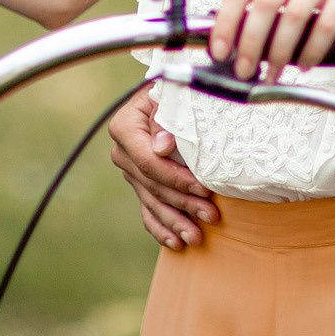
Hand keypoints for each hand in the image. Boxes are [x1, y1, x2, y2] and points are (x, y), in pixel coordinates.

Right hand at [107, 89, 218, 249]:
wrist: (173, 93)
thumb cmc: (179, 91)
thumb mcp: (173, 94)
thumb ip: (165, 117)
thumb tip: (162, 146)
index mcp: (125, 127)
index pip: (148, 162)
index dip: (176, 178)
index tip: (203, 188)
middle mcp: (122, 152)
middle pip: (153, 185)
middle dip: (183, 203)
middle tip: (212, 215)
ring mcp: (129, 171)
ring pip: (152, 202)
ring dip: (176, 222)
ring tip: (198, 238)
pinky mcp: (139, 185)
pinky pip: (147, 212)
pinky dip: (162, 229)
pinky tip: (177, 244)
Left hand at [192, 0, 334, 81]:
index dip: (226, 23)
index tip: (219, 51)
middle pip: (265, 5)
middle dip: (251, 44)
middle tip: (245, 71)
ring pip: (295, 16)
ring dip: (280, 52)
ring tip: (273, 73)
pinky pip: (328, 24)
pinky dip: (313, 50)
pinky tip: (304, 64)